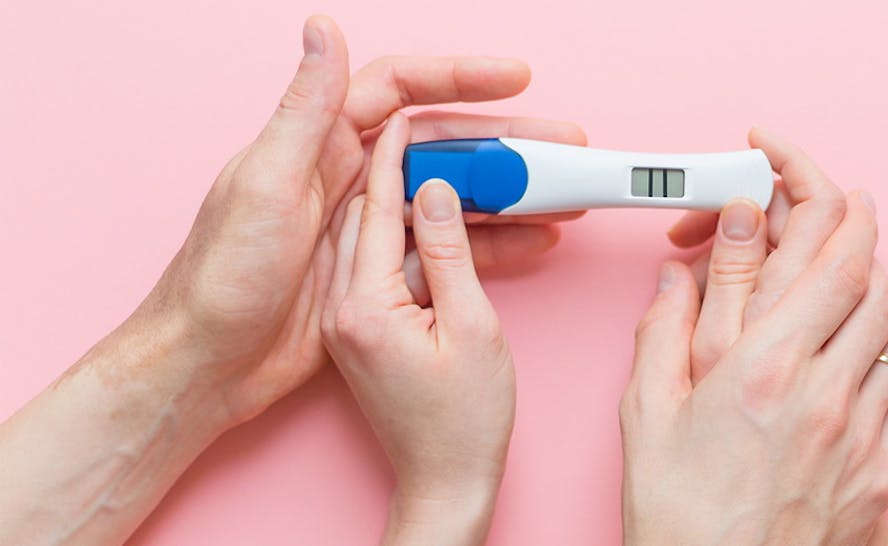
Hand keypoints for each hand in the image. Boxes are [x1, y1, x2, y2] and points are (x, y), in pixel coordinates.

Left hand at [121, 16, 582, 425]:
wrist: (208, 366)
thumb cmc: (223, 278)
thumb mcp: (265, 184)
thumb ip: (305, 108)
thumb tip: (323, 26)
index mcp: (318, 146)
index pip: (399, 91)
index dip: (460, 78)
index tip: (515, 78)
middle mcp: (345, 179)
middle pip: (441, 145)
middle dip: (506, 143)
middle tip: (562, 145)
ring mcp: (364, 229)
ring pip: (451, 197)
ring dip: (507, 194)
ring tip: (562, 196)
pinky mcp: (377, 275)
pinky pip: (446, 249)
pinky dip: (490, 244)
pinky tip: (531, 242)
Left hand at [321, 114, 513, 545]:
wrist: (438, 494)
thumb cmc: (454, 429)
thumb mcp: (468, 332)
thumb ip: (448, 252)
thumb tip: (438, 188)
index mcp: (359, 294)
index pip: (377, 190)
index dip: (408, 140)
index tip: (431, 101)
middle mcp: (348, 296)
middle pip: (390, 204)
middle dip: (446, 166)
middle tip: (497, 141)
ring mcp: (359, 312)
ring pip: (403, 233)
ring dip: (455, 205)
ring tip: (517, 181)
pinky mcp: (374, 327)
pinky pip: (410, 269)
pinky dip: (451, 248)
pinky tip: (504, 232)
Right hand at [620, 127, 887, 544]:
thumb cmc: (677, 515)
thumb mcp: (647, 412)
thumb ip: (665, 327)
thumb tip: (680, 271)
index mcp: (767, 367)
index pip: (834, 258)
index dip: (833, 202)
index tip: (813, 179)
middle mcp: (829, 394)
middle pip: (880, 284)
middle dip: (861, 237)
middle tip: (833, 222)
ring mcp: (864, 436)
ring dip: (870, 299)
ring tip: (831, 297)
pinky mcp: (881, 473)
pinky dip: (874, 361)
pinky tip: (836, 372)